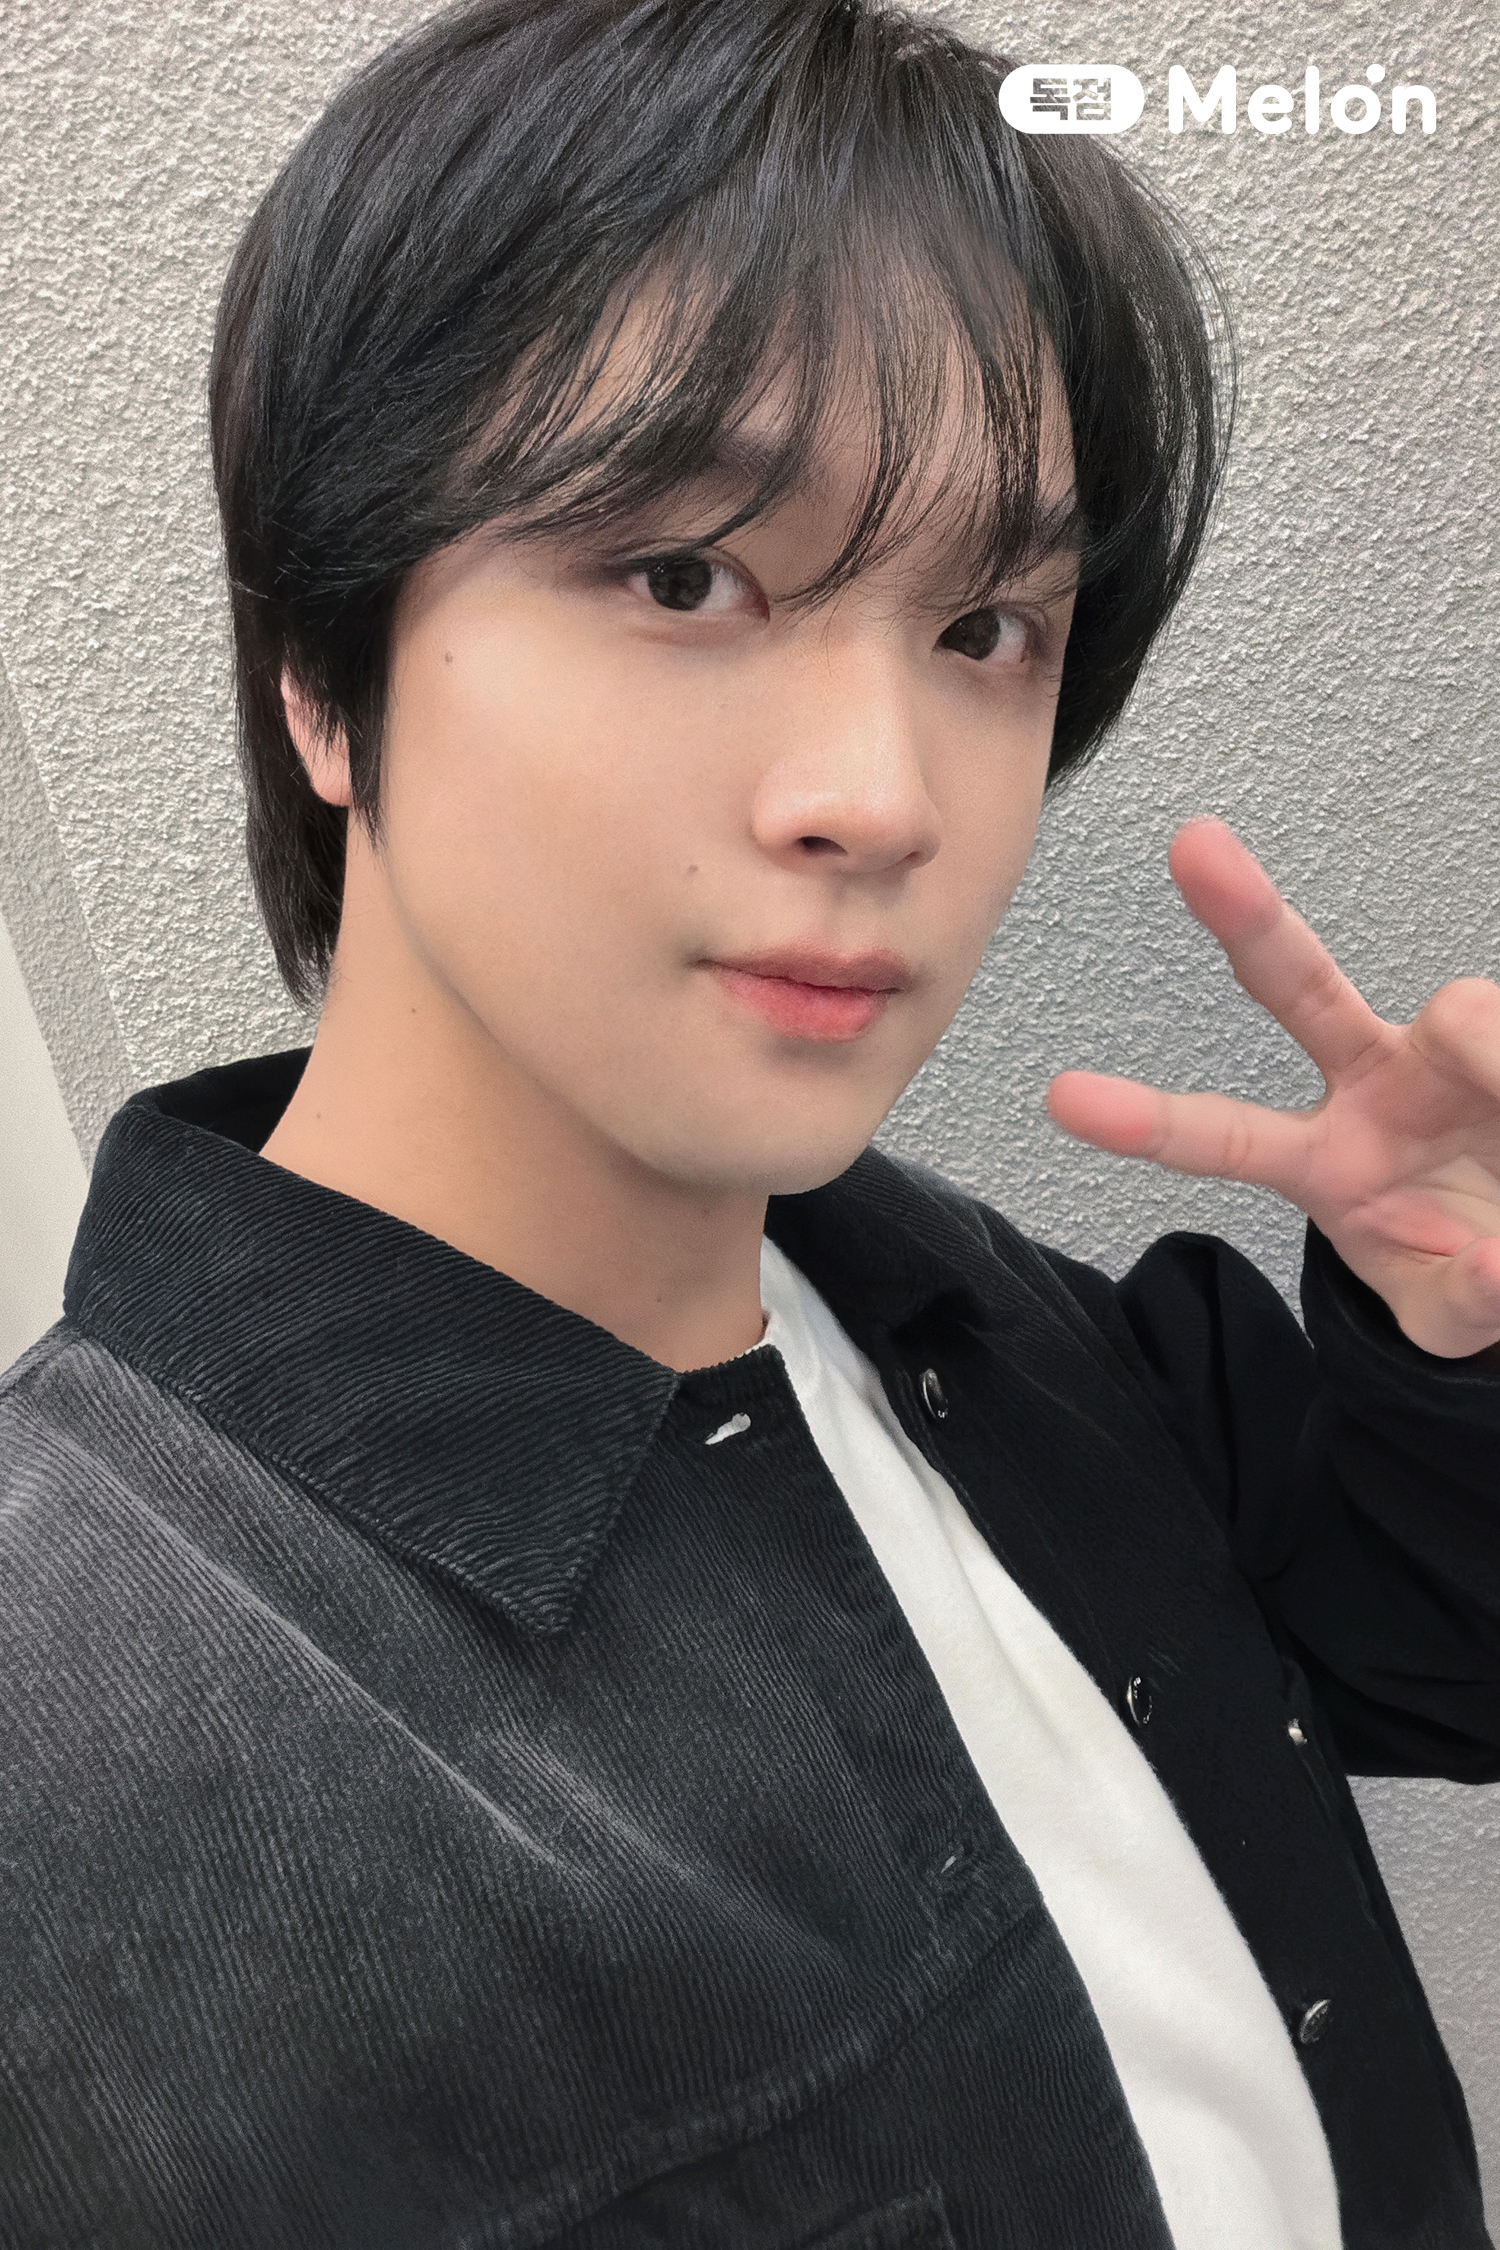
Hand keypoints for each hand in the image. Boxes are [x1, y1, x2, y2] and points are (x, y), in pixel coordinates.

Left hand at [1046, 818, 1499, 1362]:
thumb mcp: (1454, 1315)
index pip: (1222, 1136)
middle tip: (1192, 846)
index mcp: (1324, 1159)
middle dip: (1247, 916)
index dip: (1146, 1121)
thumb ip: (1465, 1300)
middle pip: (1298, 986)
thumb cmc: (1474, 1273)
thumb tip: (1496, 1268)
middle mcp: (1373, 1085)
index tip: (1060, 1099)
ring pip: (1462, 1016)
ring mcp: (1446, 1055)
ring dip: (1497, 1062)